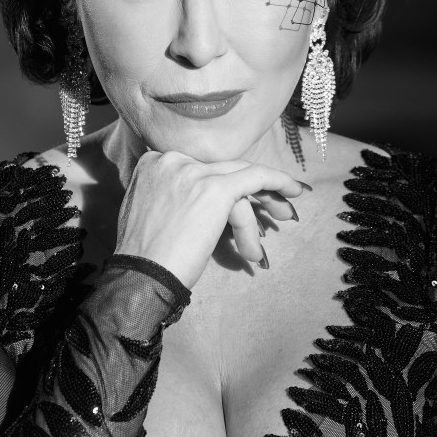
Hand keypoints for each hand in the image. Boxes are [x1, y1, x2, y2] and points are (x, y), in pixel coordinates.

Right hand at [114, 150, 307, 289]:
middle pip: (223, 168)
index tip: (240, 202)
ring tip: (285, 219)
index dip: (226, 183)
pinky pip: (256, 177)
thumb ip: (170, 195)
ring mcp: (194, 172)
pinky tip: (296, 191)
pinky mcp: (216, 189)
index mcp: (154, 162)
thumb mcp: (148, 211)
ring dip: (266, 201)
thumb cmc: (144, 258)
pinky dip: (279, 181)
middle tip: (276, 205)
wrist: (140, 277)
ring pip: (240, 179)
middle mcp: (173, 159)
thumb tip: (197, 204)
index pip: (201, 169)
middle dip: (252, 187)